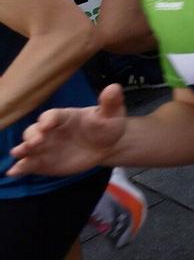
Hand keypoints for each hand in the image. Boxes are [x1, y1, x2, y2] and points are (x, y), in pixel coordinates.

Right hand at [10, 84, 127, 177]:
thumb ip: (110, 102)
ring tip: (20, 154)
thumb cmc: (105, 126)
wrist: (104, 145)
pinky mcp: (42, 161)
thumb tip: (114, 87)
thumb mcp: (111, 114)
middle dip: (33, 136)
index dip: (48, 119)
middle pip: (34, 130)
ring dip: (23, 150)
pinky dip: (20, 167)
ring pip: (28, 146)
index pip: (52, 116)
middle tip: (36, 142)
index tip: (48, 124)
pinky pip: (28, 164)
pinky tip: (14, 172)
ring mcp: (44, 146)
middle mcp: (49, 130)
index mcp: (63, 116)